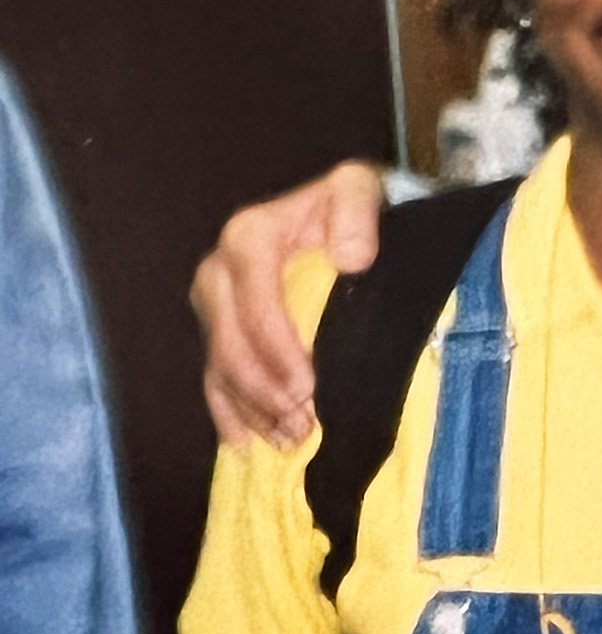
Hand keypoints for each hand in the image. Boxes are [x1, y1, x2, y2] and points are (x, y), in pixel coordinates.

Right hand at [191, 161, 384, 447]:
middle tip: (305, 425)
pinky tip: (248, 445)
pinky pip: (214, 379)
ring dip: (253, 411)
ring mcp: (212, 304)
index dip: (278, 352)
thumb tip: (352, 257)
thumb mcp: (356, 189)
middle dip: (266, 392)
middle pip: (232, 346)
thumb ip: (355, 214)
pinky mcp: (216, 329)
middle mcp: (218, 271)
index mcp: (247, 237)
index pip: (257, 307)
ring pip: (221, 369)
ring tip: (292, 440)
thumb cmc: (347, 205)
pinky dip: (230, 414)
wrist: (331, 212)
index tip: (309, 387)